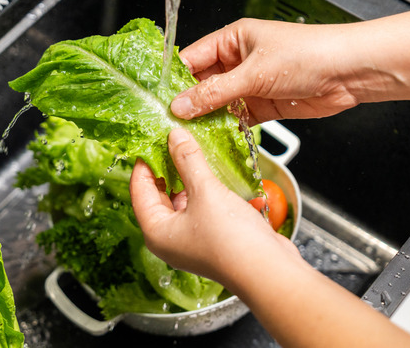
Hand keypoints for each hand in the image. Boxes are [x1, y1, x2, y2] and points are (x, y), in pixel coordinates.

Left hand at [130, 127, 297, 284]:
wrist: (270, 272)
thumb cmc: (231, 239)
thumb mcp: (205, 191)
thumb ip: (188, 160)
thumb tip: (174, 136)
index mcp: (156, 232)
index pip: (139, 191)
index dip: (145, 164)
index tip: (152, 142)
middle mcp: (170, 240)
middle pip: (161, 196)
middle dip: (169, 170)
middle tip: (174, 144)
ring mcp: (193, 242)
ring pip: (186, 202)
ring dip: (193, 180)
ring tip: (197, 155)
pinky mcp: (215, 240)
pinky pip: (206, 210)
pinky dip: (212, 193)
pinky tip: (222, 177)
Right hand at [170, 18, 366, 124]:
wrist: (352, 72)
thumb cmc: (309, 53)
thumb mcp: (254, 73)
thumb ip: (214, 93)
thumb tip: (181, 105)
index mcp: (233, 40)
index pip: (192, 58)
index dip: (174, 77)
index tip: (157, 97)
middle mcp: (239, 62)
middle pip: (202, 84)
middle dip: (187, 102)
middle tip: (168, 121)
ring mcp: (251, 85)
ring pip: (218, 104)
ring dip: (206, 118)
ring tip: (187, 133)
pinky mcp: (264, 106)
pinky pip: (236, 119)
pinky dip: (226, 129)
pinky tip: (213, 138)